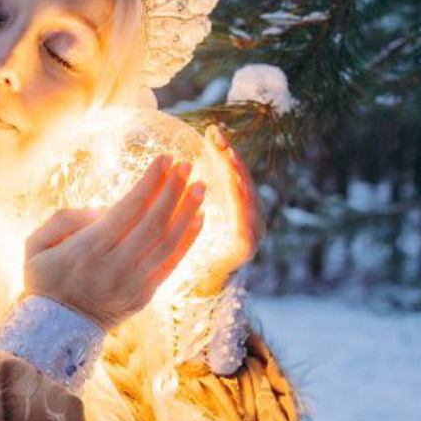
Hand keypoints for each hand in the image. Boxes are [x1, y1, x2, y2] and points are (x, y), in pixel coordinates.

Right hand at [23, 155, 205, 330]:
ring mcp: (132, 284)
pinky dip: (188, 239)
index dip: (150, 182)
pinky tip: (198, 218)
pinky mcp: (144, 296)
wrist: (54, 332)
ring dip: (187, 211)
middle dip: (173, 190)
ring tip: (200, 186)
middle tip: (186, 165)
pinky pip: (171, 264)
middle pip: (153, 222)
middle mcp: (114, 266)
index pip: (128, 209)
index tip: (165, 159)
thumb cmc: (44, 280)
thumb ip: (66, 219)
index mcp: (87, 249)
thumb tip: (104, 210)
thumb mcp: (36, 244)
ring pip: (168, 242)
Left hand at [195, 125, 264, 294]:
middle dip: (229, 156)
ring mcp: (251, 231)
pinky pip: (243, 217)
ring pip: (245, 195)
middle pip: (239, 180)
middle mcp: (248, 217)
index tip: (211, 130)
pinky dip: (239, 198)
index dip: (222, 152)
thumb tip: (169, 162)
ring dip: (236, 172)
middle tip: (218, 135)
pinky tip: (232, 181)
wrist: (196, 290)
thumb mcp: (186, 216)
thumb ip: (186, 194)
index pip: (229, 174)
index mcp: (235, 208)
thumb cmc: (187, 251)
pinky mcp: (245, 246)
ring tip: (227, 152)